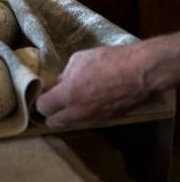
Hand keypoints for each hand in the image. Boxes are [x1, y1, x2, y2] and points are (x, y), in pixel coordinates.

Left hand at [36, 43, 151, 127]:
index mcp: (68, 96)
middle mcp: (78, 112)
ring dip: (66, 114)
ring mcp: (93, 118)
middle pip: (53, 122)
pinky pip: (87, 120)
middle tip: (53, 99)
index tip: (44, 92)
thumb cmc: (109, 61)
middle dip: (50, 112)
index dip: (41, 99)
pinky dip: (83, 113)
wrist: (140, 72)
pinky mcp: (107, 119)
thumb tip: (61, 81)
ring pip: (71, 123)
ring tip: (72, 98)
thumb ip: (66, 73)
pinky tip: (90, 99)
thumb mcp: (80, 59)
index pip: (43, 107)